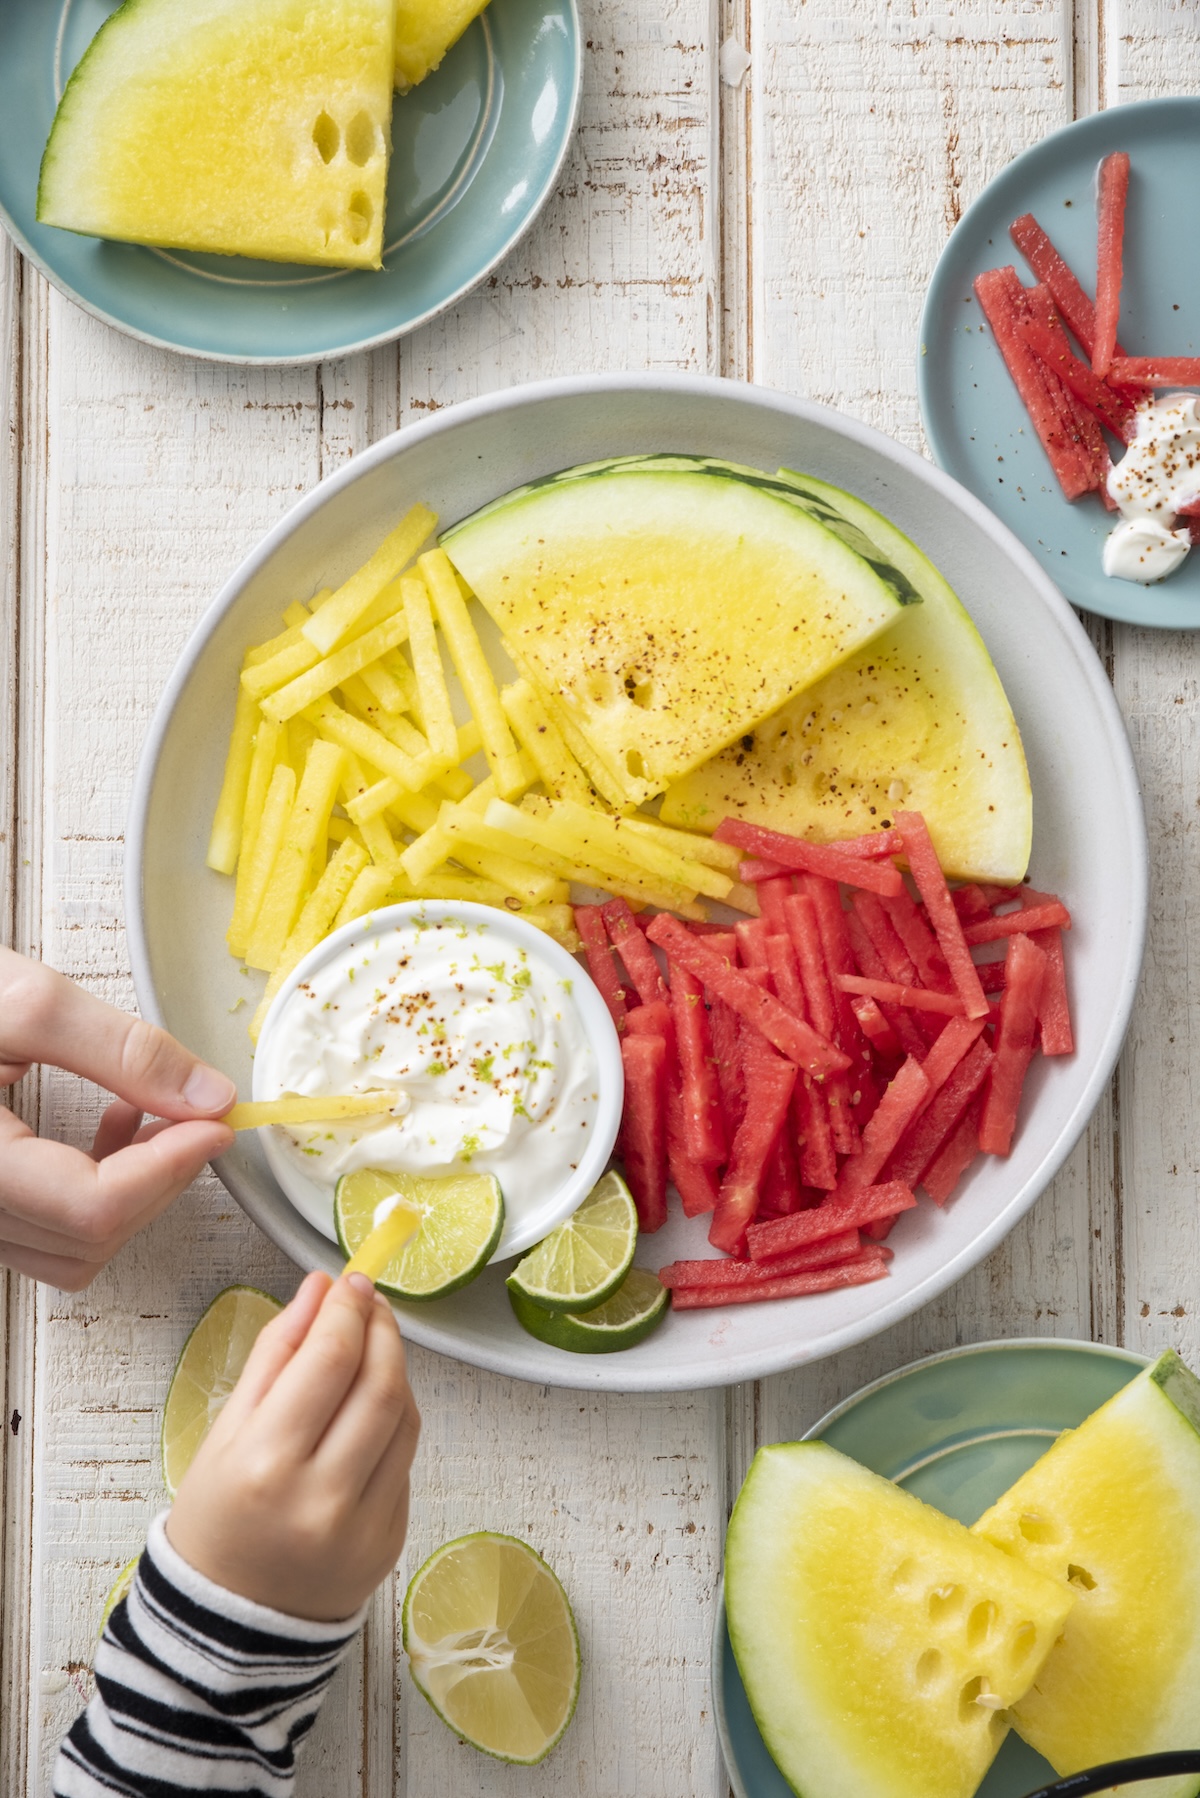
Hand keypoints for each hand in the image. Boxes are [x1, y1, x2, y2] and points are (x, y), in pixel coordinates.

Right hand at [0, 947, 235, 1289]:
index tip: (216, 1122)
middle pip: (91, 1236)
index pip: (93, 1206)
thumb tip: (206, 1095)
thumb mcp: (22, 1002)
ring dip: (133, 1191)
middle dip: (160, 1177)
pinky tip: (115, 1129)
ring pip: (73, 1250)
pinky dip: (98, 1194)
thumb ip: (121, 1050)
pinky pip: (47, 1235)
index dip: (171, 1167)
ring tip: (150, 1114)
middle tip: (197, 1113)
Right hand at [167, 1271, 419, 1621]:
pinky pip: (406, 1458)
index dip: (348, 1310)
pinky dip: (396, 1418)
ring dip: (396, 1366)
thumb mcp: (226, 1430)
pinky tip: (373, 1402)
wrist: (230, 1624)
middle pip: (380, 1384)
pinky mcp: (392, 1540)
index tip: (351, 1280)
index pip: (329, 1361)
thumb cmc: (219, 1517)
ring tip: (374, 1342)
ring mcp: (364, 1525)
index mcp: (265, 1465)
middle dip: (381, 1328)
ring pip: (405, 1417)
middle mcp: (320, 1498)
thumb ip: (276, 1353)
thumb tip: (319, 1288)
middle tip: (370, 1301)